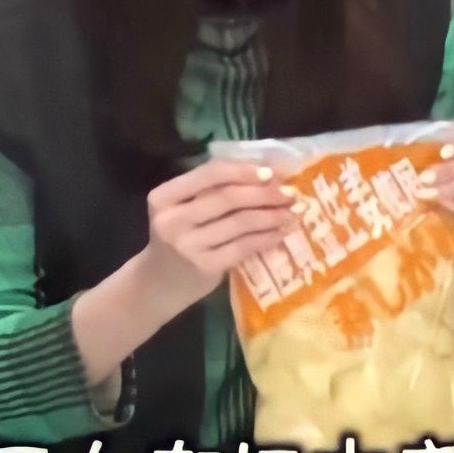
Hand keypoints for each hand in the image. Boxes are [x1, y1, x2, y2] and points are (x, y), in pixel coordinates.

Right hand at [139, 159, 294, 311]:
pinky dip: (267, 236)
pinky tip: (282, 231)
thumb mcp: (183, 208)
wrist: (159, 282)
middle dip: (264, 193)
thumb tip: (266, 172)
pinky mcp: (205, 266)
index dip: (243, 170)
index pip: (209, 174)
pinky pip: (244, 246)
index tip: (271, 172)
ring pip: (240, 222)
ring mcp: (188, 246)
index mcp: (164, 197)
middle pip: (228, 197)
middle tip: (291, 193)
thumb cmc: (179, 236)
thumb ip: (211, 189)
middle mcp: (172, 220)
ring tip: (293, 211)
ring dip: (272, 214)